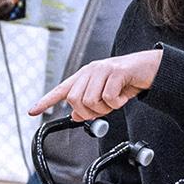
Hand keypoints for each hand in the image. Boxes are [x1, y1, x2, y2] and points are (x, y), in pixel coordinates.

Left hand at [30, 49, 163, 119]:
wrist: (150, 68)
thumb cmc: (128, 81)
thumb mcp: (106, 95)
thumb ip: (89, 104)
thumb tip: (75, 115)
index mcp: (85, 76)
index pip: (61, 89)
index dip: (46, 101)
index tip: (32, 111)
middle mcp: (90, 71)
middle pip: (75, 100)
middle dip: (89, 112)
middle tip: (104, 110)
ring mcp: (102, 70)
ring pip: (90, 101)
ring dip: (105, 108)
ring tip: (116, 100)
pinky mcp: (115, 72)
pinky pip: (108, 98)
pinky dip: (117, 103)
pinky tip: (123, 95)